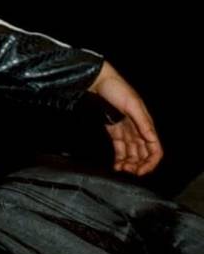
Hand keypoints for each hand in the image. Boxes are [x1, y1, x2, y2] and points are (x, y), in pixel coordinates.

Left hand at [88, 61, 162, 175]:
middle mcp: (138, 130)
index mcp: (146, 124)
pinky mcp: (114, 130)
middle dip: (138, 166)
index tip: (141, 171)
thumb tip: (152, 139)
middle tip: (128, 172)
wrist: (98, 81)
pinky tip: (116, 165)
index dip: (151, 163)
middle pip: (144, 155)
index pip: (155, 149)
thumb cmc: (116, 88)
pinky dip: (120, 158)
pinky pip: (120, 149)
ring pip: (132, 154)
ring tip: (120, 170)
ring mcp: (126, 131)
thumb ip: (143, 123)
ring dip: (129, 164)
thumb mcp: (132, 104)